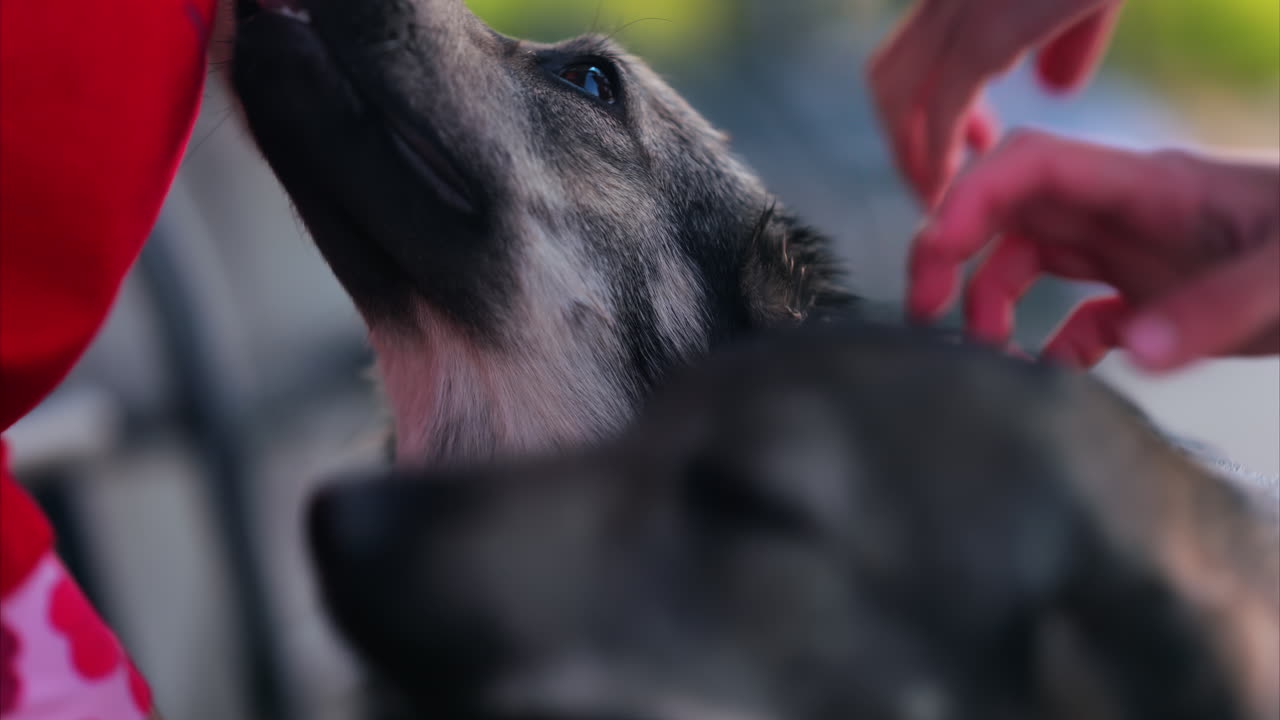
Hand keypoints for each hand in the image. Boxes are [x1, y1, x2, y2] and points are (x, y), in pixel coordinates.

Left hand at [868, 0, 1123, 206]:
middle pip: (886, 80)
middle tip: (943, 186)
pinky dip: (939, 157)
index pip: (907, 57)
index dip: (917, 113)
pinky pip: (942, 108)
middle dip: (903, 142)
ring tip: (945, 198)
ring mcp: (958, 1)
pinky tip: (958, 187)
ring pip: (895, 97)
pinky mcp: (990, 24)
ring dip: (912, 158)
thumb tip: (1054, 88)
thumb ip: (1065, 33)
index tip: (972, 143)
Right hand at [909, 130, 1279, 371]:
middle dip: (952, 252)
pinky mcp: (1156, 292)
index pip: (1030, 168)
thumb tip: (1121, 351)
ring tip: (989, 354)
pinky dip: (1054, 340)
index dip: (968, 201)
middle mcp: (1128, 212)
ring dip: (993, 298)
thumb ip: (1214, 310)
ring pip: (1031, 256)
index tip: (934, 259)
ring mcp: (1139, 250)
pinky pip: (1079, 308)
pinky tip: (1060, 376)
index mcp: (1149, 189)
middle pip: (1009, 210)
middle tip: (927, 315)